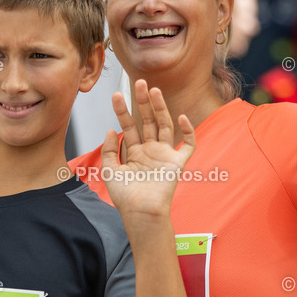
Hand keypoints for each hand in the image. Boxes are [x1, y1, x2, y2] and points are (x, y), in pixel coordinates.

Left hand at [101, 80, 194, 217]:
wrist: (140, 213)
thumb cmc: (125, 197)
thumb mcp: (108, 171)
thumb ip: (107, 150)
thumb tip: (111, 129)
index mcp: (134, 152)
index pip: (129, 126)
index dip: (122, 111)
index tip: (116, 95)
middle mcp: (150, 151)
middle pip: (148, 121)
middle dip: (143, 102)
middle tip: (139, 83)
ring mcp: (165, 155)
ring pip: (165, 126)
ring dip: (160, 108)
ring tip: (154, 91)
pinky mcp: (178, 163)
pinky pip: (188, 145)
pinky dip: (188, 132)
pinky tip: (181, 118)